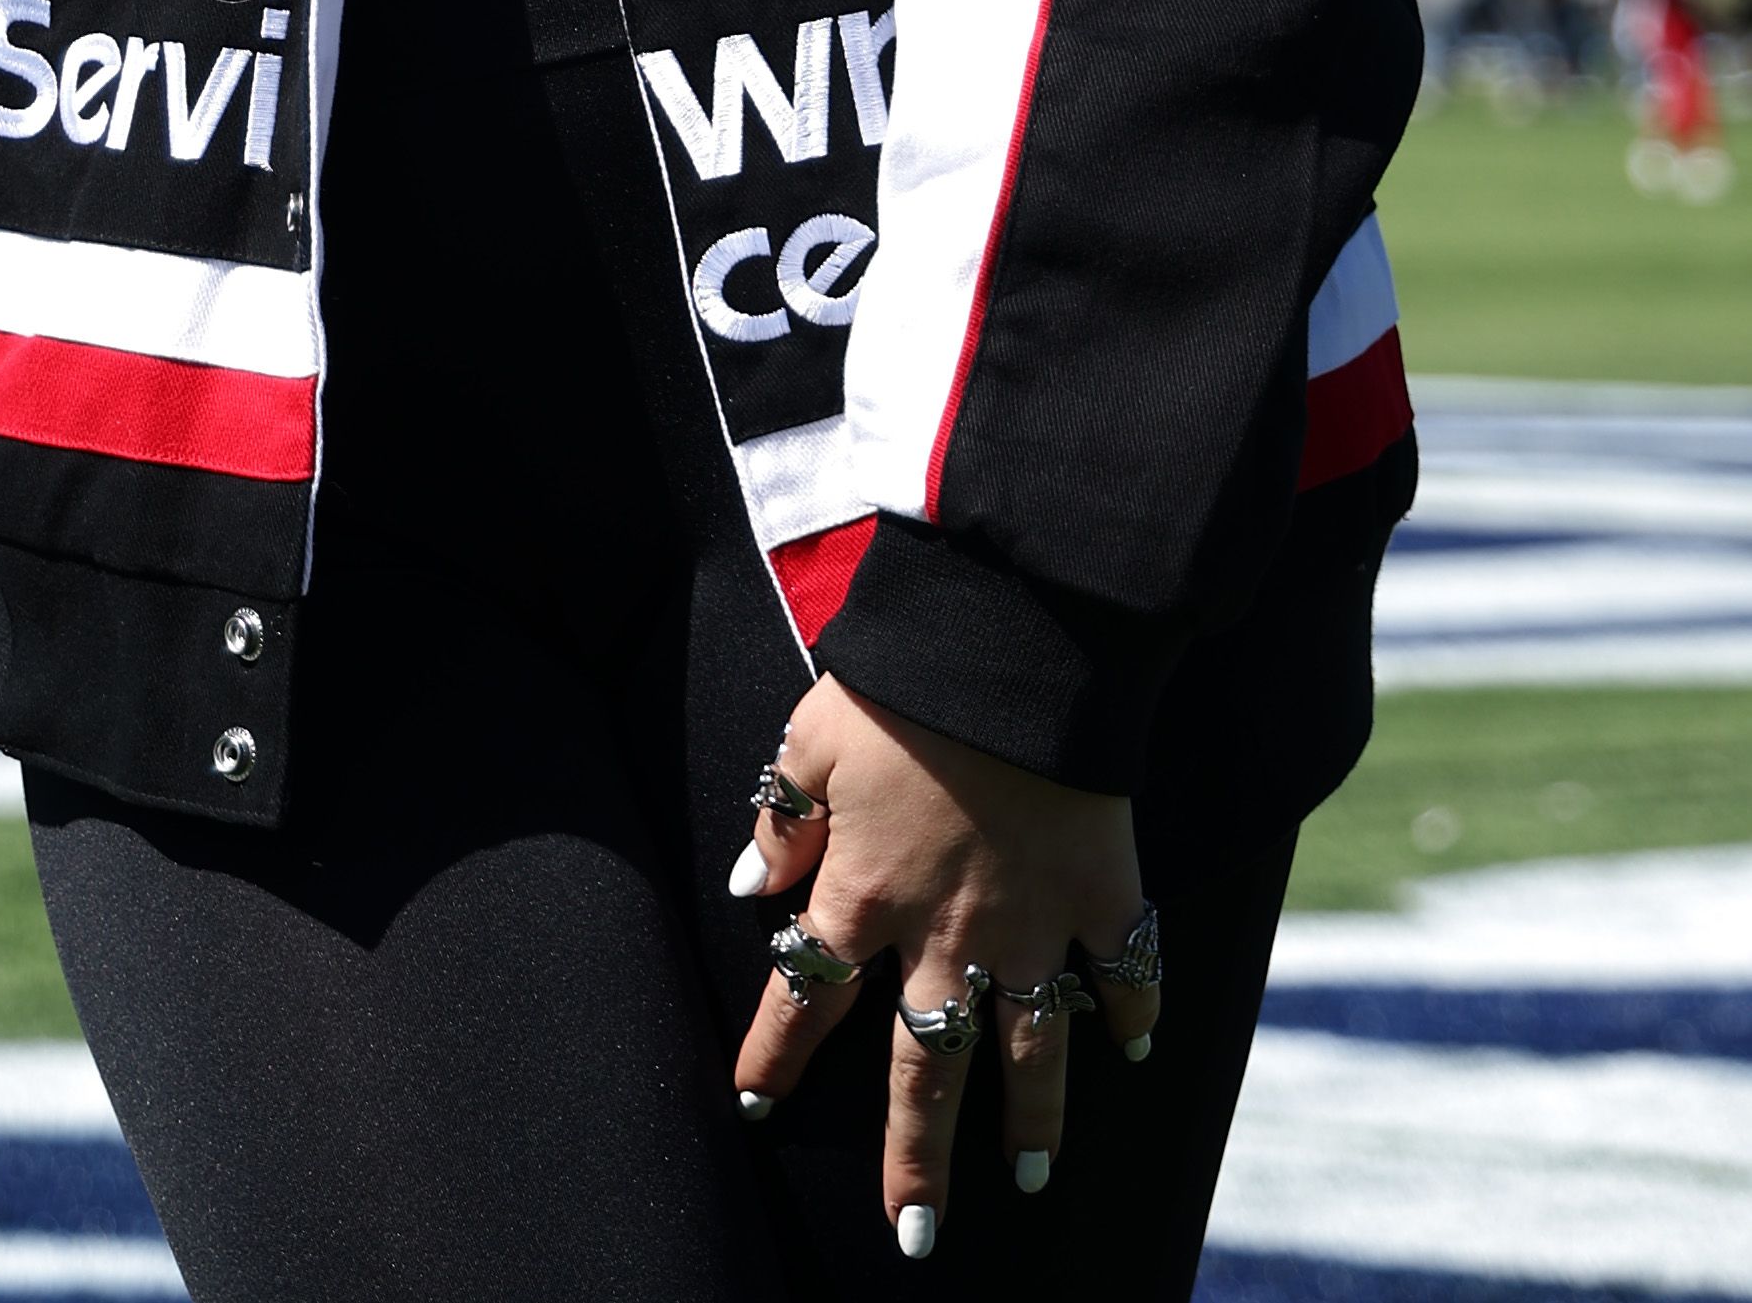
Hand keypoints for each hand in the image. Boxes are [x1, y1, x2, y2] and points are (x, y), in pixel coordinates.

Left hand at [731, 677, 1157, 1258]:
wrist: (1012, 648)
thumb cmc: (900, 683)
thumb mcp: (810, 738)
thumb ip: (780, 817)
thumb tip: (750, 887)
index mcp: (863, 891)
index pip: (803, 995)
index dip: (774, 1054)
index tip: (753, 1107)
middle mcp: (945, 932)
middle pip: (926, 1069)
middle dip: (916, 1160)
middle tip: (914, 1236)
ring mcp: (1032, 921)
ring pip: (1029, 1049)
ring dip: (1031, 1119)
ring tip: (1028, 1177)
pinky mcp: (1102, 890)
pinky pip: (1125, 969)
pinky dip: (1134, 1012)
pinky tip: (1136, 1051)